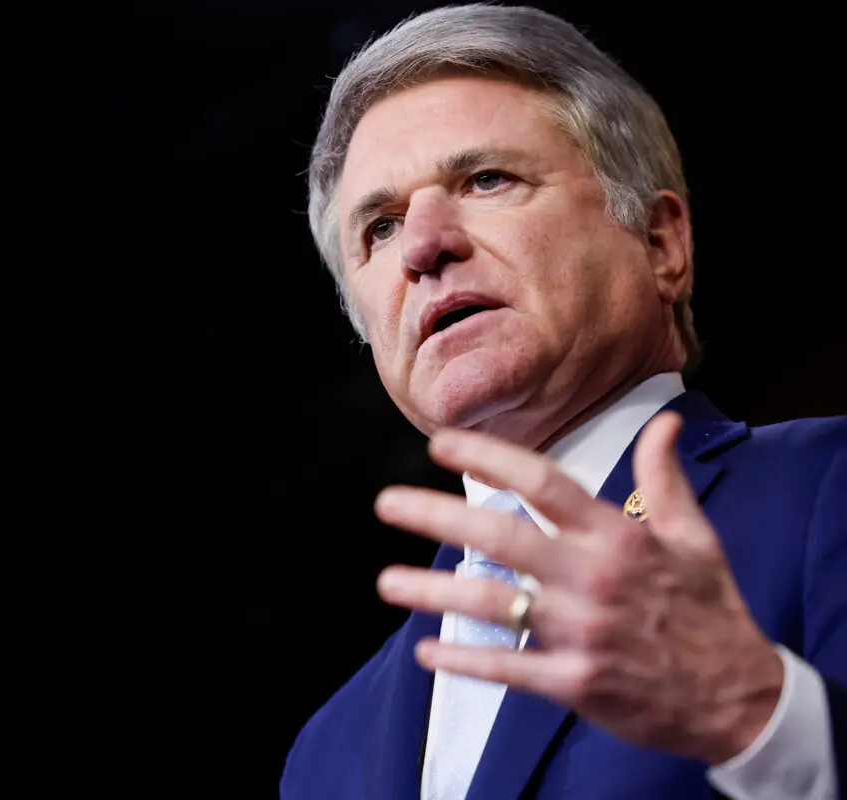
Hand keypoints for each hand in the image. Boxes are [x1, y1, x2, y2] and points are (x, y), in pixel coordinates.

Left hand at [373, 411, 783, 763]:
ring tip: (387, 582)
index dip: (487, 458)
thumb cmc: (709, 610)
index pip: (542, 483)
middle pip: (501, 537)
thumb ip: (665, 478)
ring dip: (433, 593)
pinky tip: (425, 653)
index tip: (439, 444)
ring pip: (492, 604)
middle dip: (437, 516)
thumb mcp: (695, 536)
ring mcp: (581, 631)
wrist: (740, 699)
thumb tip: (663, 422)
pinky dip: (464, 661)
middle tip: (387, 503)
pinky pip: (507, 667)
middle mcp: (592, 576)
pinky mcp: (575, 682)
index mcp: (616, 536)